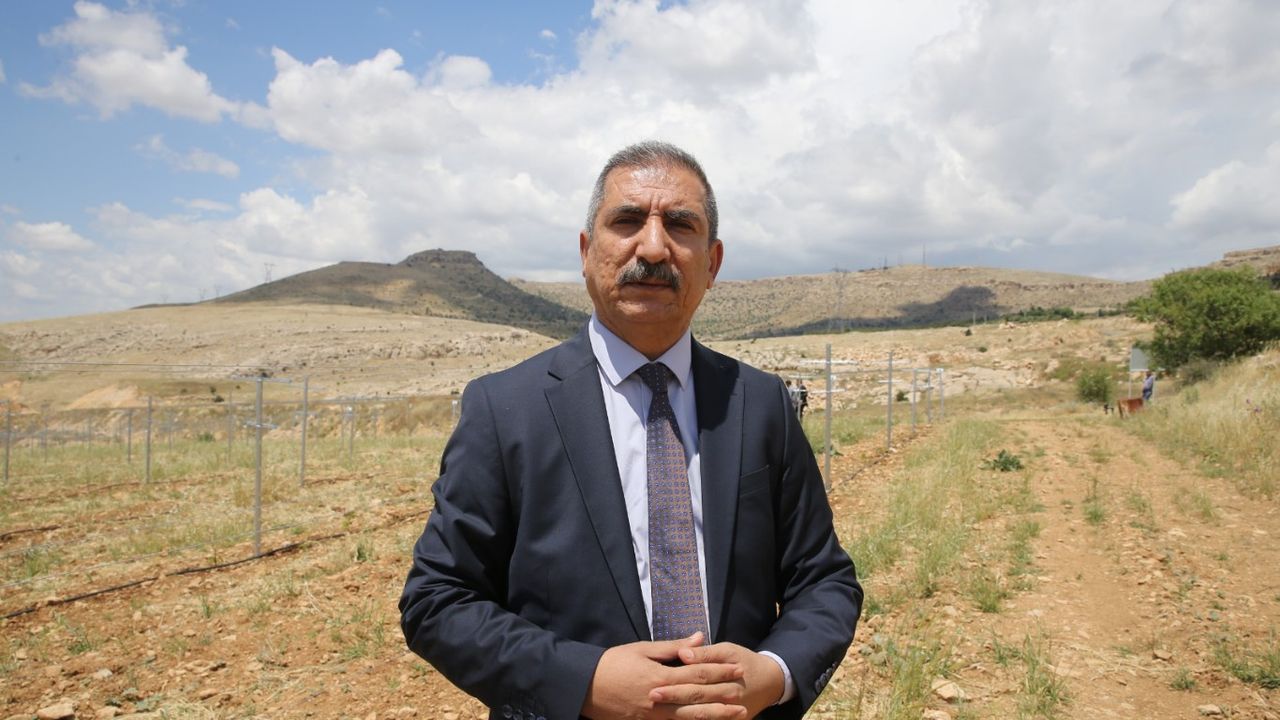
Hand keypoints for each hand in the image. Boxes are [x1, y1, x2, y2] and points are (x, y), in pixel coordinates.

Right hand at [582, 632, 746, 719]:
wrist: (584, 688)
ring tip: (737, 714)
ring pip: (692, 717)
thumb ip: (673, 647)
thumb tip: (699, 638)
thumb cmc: (612, 664)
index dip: (720, 671)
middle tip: (744, 693)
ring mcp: (655, 716)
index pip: (698, 673)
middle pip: (699, 697)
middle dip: (723, 694)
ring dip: (716, 715)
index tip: (738, 668)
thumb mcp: (642, 650)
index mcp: (661, 676)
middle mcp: (661, 699)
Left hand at [654, 643, 783, 719]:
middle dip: (674, 698)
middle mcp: (729, 695)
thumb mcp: (728, 650)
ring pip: (702, 714)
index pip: (698, 678)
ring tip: (659, 711)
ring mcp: (731, 712)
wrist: (770, 682)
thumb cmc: (744, 661)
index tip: (654, 684)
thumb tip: (684, 654)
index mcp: (727, 674)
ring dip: (680, 713)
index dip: (676, 682)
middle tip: (652, 697)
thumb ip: (705, 653)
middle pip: (697, 697)